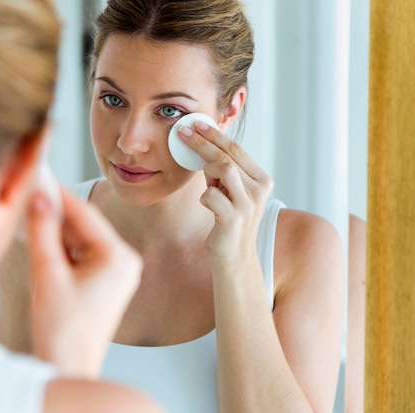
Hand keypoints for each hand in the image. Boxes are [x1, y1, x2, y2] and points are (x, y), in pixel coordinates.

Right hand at [25, 187, 141, 377]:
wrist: (67, 367)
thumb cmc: (62, 330)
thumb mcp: (47, 273)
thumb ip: (42, 231)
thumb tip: (39, 198)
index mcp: (119, 258)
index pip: (85, 215)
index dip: (59, 194)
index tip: (39, 177)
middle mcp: (124, 262)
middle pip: (85, 226)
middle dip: (56, 212)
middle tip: (31, 191)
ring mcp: (116, 273)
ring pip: (81, 239)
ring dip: (57, 229)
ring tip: (31, 212)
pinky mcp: (105, 282)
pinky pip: (82, 254)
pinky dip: (62, 247)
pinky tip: (42, 237)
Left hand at [178, 123, 272, 260]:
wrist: (235, 256)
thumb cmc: (228, 219)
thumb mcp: (230, 191)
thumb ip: (224, 171)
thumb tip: (202, 143)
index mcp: (261, 179)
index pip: (237, 149)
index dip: (215, 134)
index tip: (197, 123)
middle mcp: (259, 189)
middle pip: (228, 155)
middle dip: (203, 140)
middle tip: (183, 131)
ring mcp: (248, 204)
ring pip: (223, 168)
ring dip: (206, 170)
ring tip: (205, 180)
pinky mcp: (234, 219)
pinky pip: (210, 195)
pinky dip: (204, 197)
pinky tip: (207, 205)